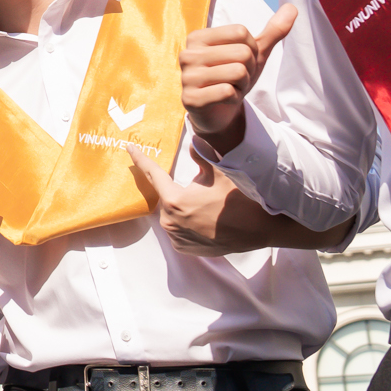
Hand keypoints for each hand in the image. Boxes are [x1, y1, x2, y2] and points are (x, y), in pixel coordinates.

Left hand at [127, 147, 345, 255]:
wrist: (262, 230)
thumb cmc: (240, 200)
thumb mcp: (222, 172)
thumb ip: (201, 156)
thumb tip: (192, 141)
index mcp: (175, 201)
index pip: (153, 174)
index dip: (141, 159)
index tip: (129, 149)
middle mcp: (171, 222)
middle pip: (166, 196)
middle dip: (178, 189)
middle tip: (201, 189)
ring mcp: (177, 238)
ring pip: (172, 214)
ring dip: (183, 206)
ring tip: (209, 205)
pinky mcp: (185, 249)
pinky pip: (179, 230)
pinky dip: (187, 222)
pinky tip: (206, 218)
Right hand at [181, 5, 296, 155]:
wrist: (218, 113)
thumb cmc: (234, 78)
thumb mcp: (254, 54)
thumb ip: (272, 31)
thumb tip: (292, 7)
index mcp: (198, 37)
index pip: (241, 32)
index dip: (251, 49)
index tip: (240, 62)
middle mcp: (188, 54)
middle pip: (242, 52)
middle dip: (249, 69)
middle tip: (236, 79)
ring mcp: (186, 77)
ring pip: (238, 72)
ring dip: (242, 84)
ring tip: (230, 88)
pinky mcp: (190, 99)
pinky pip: (227, 92)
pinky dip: (234, 98)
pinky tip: (223, 100)